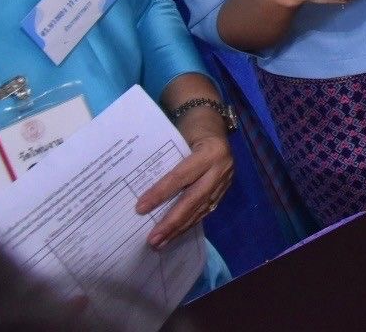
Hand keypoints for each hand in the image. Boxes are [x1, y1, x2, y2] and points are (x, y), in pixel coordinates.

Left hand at [137, 132, 232, 248]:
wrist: (212, 123)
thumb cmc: (188, 128)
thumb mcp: (176, 137)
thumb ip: (165, 160)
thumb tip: (139, 187)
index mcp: (210, 150)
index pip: (181, 176)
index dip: (161, 193)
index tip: (140, 208)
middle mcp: (222, 167)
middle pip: (195, 198)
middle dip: (172, 221)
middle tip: (153, 239)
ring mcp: (226, 180)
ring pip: (202, 208)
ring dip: (180, 228)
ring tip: (160, 243)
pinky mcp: (224, 189)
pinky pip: (206, 209)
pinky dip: (190, 223)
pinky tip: (176, 234)